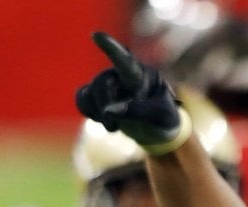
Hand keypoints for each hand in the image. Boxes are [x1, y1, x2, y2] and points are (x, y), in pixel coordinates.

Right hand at [74, 32, 183, 148]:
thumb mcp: (162, 117)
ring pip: (90, 91)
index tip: (97, 35)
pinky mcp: (98, 95)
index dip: (111, 48)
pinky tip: (103, 120)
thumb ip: (139, 112)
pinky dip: (88, 110)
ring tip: (113, 127)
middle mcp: (122, 74)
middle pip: (102, 83)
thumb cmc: (166, 118)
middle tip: (114, 126)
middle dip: (106, 106)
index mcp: (141, 75)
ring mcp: (109, 83)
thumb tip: (108, 111)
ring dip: (98, 112)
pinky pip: (82, 98)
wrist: (159, 130)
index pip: (125, 61)